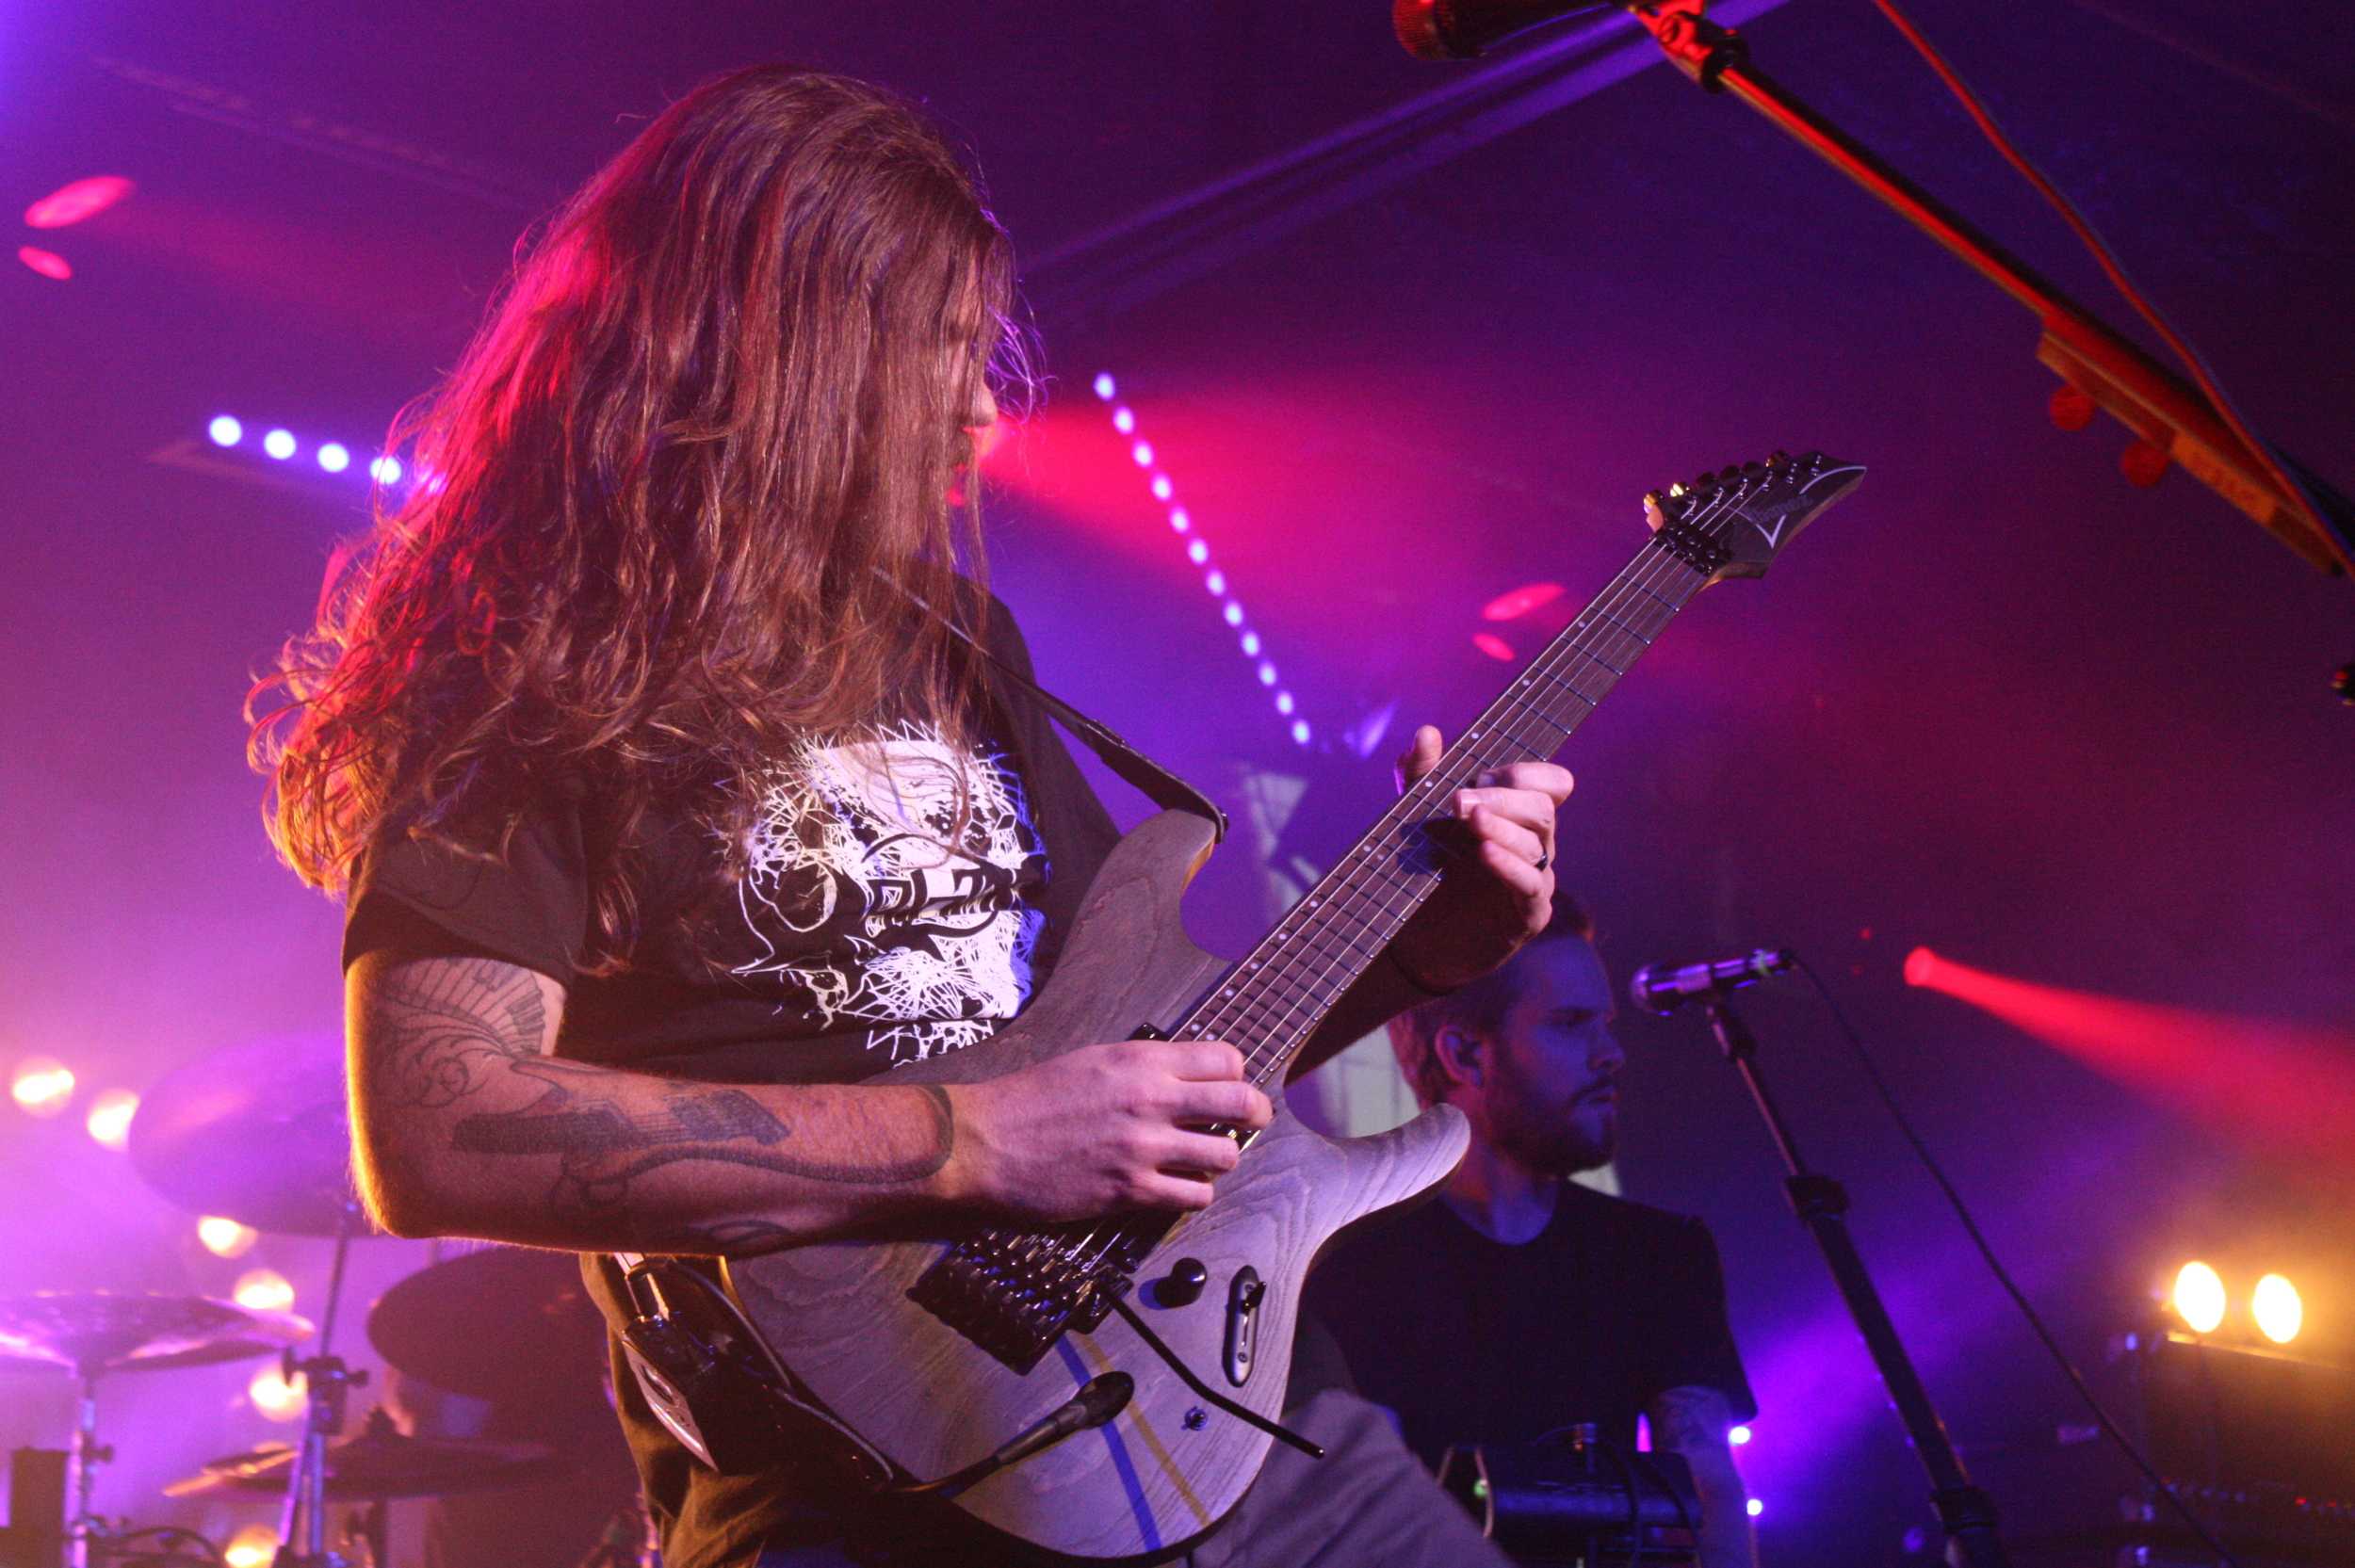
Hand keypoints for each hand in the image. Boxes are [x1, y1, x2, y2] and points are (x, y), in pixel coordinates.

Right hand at [950, 1040, 1273, 1221]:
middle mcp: (1152, 1099)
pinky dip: (1193, 1193)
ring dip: (1220, 1159)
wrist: (985, 1141)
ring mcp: (1145, 1147)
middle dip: (1254, 1114)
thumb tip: (1181, 1077)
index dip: (1235, 1076)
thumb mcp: (1092, 1060)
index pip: (1226, 1060)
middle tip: (1249, 1122)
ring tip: (1203, 1160)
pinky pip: (1194, 1196)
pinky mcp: (1132, 1190)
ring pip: (1226, 1156)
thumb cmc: (1031, 1099)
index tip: (1229, 1088)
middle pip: (1242, 1103)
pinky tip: (1177, 1188)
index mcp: (1141, 1060)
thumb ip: (1142, 1067)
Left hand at [1387, 723, 1572, 993]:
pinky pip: (1530, 885)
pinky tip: (1483, 853)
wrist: (1414, 938)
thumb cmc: (1426, 869)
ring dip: (1502, 827)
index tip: (1484, 773)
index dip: (1529, 772)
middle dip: (1503, 798)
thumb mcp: (1416, 815)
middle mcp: (1534, 842)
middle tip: (1458, 802)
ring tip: (1468, 820)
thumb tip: (1428, 732)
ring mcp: (1535, 878)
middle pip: (1543, 808)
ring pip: (1538, 844)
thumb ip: (1421, 775)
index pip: (1553, 782)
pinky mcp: (1527, 915)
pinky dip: (1508, 865)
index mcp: (1517, 813)